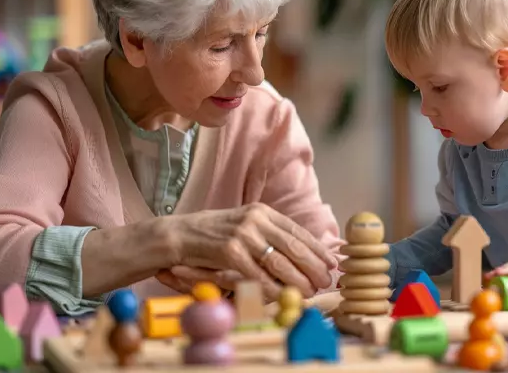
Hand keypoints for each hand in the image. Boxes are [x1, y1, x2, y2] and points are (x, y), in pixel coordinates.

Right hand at [156, 203, 337, 300]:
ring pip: (279, 261)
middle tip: (325, 281)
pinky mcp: (229, 251)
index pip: (297, 230)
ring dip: (297, 280)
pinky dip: (272, 289)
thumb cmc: (212, 236)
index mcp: (261, 211)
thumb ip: (267, 235)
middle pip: (293, 246)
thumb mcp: (243, 226)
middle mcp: (255, 219)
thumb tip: (300, 254)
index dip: (317, 248)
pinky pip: (257, 275)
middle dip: (313, 266)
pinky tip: (282, 297)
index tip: (331, 262)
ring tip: (309, 291)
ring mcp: (242, 233)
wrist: (176, 235)